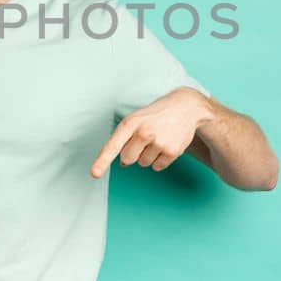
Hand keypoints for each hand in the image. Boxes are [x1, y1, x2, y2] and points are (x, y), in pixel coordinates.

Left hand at [90, 87, 214, 177]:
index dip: (102, 161)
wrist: (185, 107)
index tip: (94, 174)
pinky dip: (160, 160)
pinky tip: (166, 144)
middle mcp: (144, 132)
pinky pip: (157, 167)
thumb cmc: (155, 115)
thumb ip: (125, 139)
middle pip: (128, 159)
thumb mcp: (136, 119)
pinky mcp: (172, 151)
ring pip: (143, 164)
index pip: (113, 145)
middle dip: (132, 154)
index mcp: (131, 123)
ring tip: (158, 138)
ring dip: (148, 155)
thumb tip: (123, 163)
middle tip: (144, 139)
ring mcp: (159, 142)